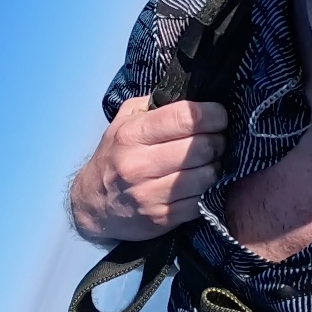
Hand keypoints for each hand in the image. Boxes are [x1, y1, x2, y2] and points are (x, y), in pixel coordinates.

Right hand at [68, 96, 227, 243]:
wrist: (92, 204)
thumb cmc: (115, 155)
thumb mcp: (124, 121)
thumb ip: (154, 104)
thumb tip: (192, 94)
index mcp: (132, 134)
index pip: (185, 117)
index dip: (212, 115)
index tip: (219, 116)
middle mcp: (139, 164)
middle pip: (201, 147)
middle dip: (218, 141)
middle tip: (218, 140)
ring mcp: (149, 194)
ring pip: (206, 176)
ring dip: (215, 167)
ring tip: (209, 162)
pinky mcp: (160, 218)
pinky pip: (200, 201)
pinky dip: (207, 191)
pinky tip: (200, 183)